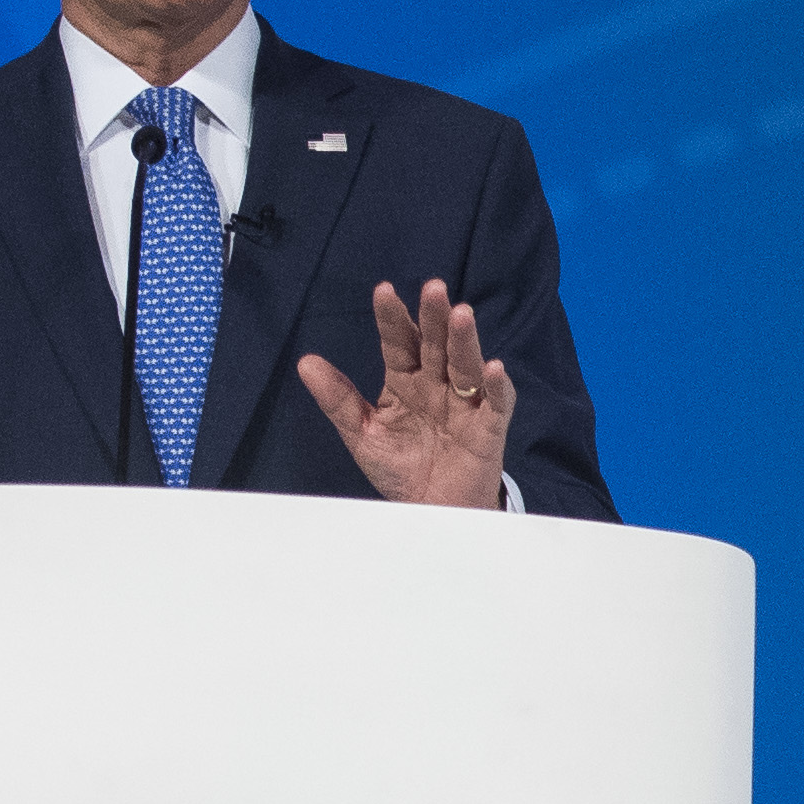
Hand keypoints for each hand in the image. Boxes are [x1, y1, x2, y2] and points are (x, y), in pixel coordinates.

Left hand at [305, 279, 515, 507]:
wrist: (429, 515)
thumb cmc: (400, 470)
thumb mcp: (363, 434)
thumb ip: (338, 399)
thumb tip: (305, 362)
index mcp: (406, 382)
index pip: (400, 343)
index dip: (394, 318)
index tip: (384, 291)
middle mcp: (437, 386)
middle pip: (437, 345)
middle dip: (435, 318)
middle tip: (433, 288)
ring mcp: (465, 405)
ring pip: (466, 366)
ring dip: (465, 341)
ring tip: (461, 314)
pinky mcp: (489, 430)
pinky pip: (497, 404)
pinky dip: (498, 387)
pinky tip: (493, 368)